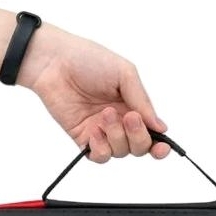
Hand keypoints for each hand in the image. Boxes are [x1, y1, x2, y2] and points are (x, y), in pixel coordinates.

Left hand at [19, 25, 169, 162]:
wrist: (54, 61)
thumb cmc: (88, 60)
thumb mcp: (124, 74)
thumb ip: (143, 101)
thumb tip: (161, 127)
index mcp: (134, 105)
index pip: (152, 132)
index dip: (160, 144)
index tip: (162, 147)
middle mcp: (120, 121)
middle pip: (139, 146)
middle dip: (138, 136)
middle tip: (129, 118)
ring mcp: (102, 131)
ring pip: (120, 152)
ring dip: (116, 136)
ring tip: (105, 114)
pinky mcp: (83, 138)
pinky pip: (99, 156)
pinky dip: (101, 148)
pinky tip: (95, 132)